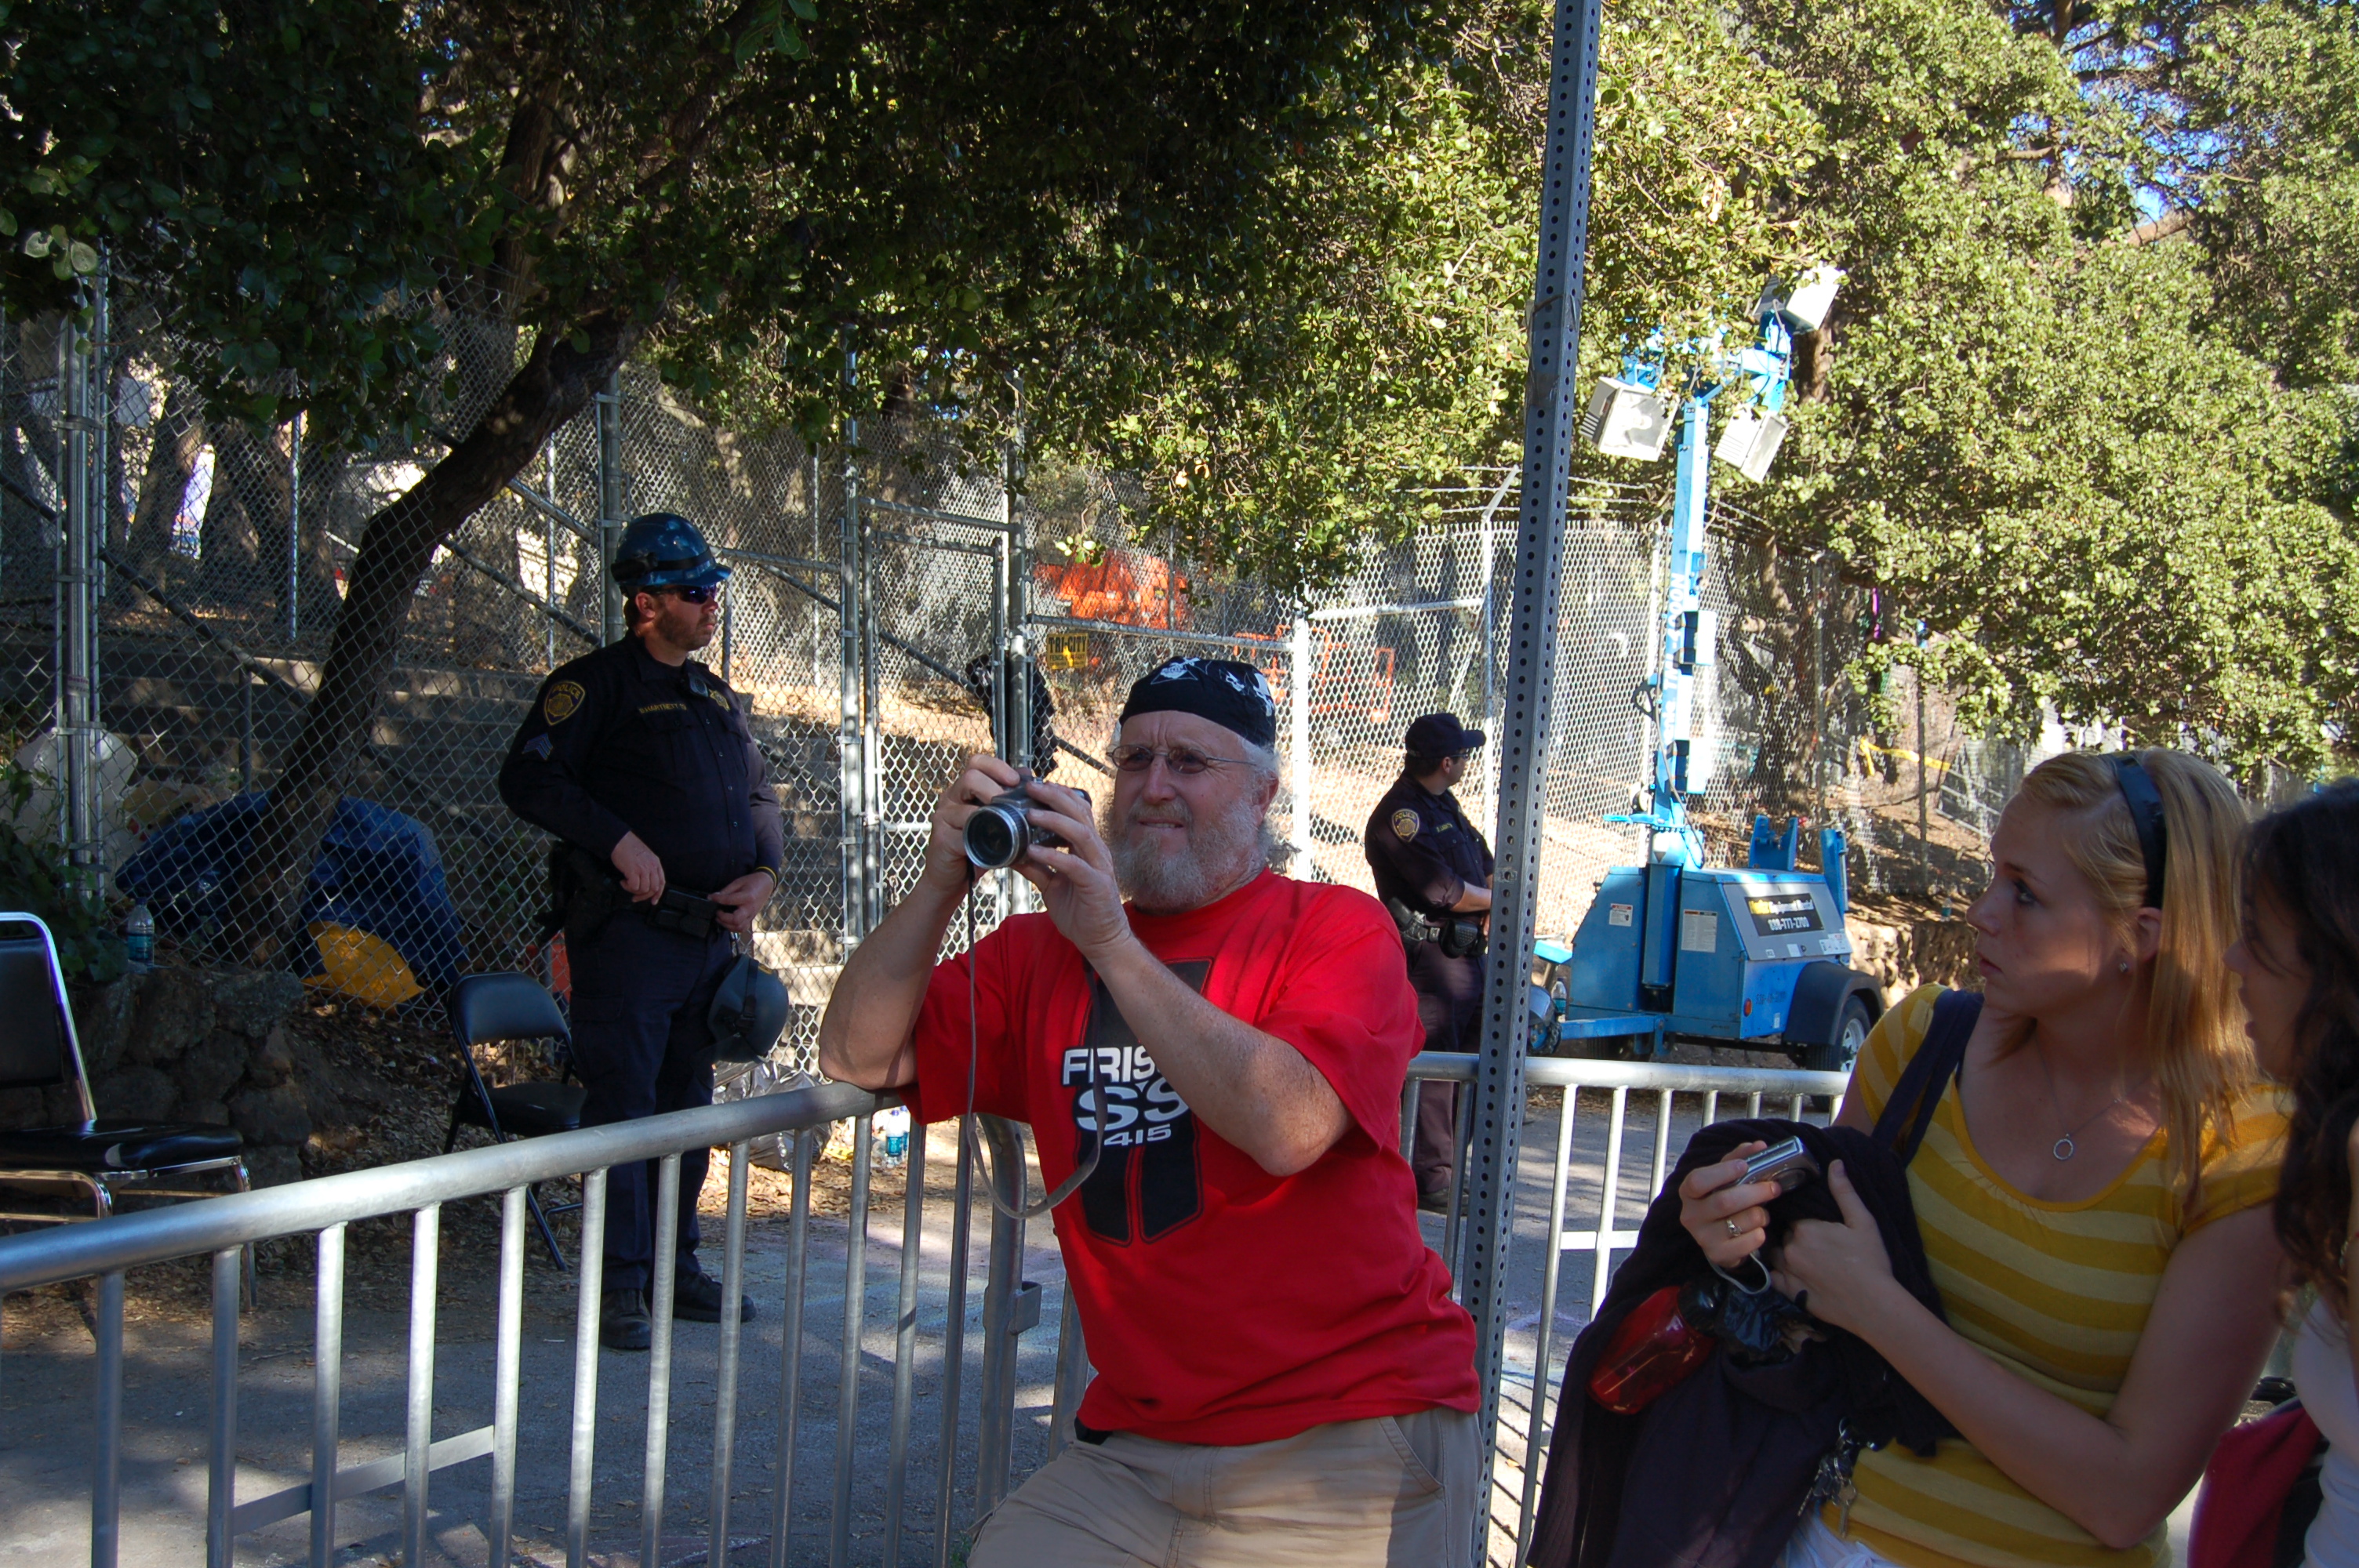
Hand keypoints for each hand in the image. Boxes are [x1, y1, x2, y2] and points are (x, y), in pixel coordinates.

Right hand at [612, 832, 664, 902]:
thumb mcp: (646, 857)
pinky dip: (627, 887)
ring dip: (634, 891)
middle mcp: (652, 867)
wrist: (620, 840)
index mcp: (656, 863)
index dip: (658, 894)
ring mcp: (643, 869)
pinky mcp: (633, 871)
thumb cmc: (630, 848)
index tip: (653, 901)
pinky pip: (634, 886)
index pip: (661, 882)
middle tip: (635, 897)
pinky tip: (623, 882)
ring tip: (627, 885)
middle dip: (644, 896)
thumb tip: (646, 883)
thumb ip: (649, 868)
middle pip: (653, 889)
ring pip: (644, 890)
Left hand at [710, 870, 776, 933]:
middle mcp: (750, 908)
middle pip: (736, 920)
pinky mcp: (751, 918)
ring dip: (727, 925)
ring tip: (720, 918)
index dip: (718, 899)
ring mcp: (751, 915)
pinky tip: (728, 922)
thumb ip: (726, 890)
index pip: (729, 900)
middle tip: (717, 912)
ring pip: (739, 927)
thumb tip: (713, 897)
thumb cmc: (752, 881)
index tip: (710, 897)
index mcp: (747, 897)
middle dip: (723, 918)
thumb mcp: (738, 882)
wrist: (766, 884)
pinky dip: (733, 928)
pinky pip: (742, 928)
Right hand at [920, 753, 1024, 895]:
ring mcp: (943, 817)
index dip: (997, 766)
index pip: (977, 763)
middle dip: (994, 787)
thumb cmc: (975, 848)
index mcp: (965, 790)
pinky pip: (961, 834)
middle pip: (970, 777)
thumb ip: (1008, 802)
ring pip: (964, 805)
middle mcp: (951, 798)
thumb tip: (1029, 779)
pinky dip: (979, 839)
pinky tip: (993, 847)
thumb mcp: (994, 822)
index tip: (1015, 779)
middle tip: (1010, 803)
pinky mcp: (941, 838)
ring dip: (988, 814)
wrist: (951, 878)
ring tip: (1004, 824)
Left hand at [1006, 778, 1132, 959]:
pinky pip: (1075, 865)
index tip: (1035, 785)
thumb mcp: (1052, 886)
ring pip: (1081, 833)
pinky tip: (1034, 851)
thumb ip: (1037, 868)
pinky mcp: (1096, 885)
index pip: (1076, 812)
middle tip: (1031, 787)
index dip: (1058, 795)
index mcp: (1087, 849)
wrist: (1102, 942)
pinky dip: (1054, 856)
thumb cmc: (1081, 912)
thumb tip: (1013, 854)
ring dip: (1055, 821)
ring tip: (1031, 814)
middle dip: (1055, 797)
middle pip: (1080, 814)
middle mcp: (1096, 852)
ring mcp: (1098, 867)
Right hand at [1678, 1141, 1779, 1268]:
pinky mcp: (1717, 1255)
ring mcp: (1702, 1237)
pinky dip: (1759, 1234)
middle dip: (1754, 1193)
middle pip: (1724, 1202)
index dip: (1722, 1172)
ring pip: (1739, 1223)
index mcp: (1689, 1192)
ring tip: (1764, 1212)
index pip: (1698, 1181)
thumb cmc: (1723, 1199)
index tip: (1744, 1166)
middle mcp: (1691, 1215)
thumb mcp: (1727, 1177)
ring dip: (1759, 1215)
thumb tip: (1758, 1145)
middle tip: (1774, 1187)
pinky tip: (1759, 1229)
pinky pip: (1746, 1244)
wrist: (1719, 1237)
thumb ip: (1740, 1158)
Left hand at [1768, 1161, 1902, 1333]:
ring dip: (1784, 1253)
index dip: (1803, 1220)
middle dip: (1794, 1236)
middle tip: (1814, 1244)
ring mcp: (1787, 1272)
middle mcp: (1790, 1248)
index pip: (1792, 1217)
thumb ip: (1844, 1192)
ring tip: (1803, 1258)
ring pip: (1775, 1254)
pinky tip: (1791, 1274)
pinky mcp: (1789, 1292)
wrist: (1874, 1304)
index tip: (1815, 1227)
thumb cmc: (1871, 1261)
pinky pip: (1772, 1278)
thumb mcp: (1862, 1222)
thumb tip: (1834, 1163)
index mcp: (1805, 1228)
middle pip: (1784, 1235)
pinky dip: (1778, 1274)